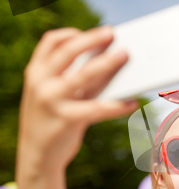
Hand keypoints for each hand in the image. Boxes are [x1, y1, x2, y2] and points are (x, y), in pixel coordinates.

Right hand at [18, 27, 137, 171]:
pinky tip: (132, 102)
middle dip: (92, 40)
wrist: (38, 156)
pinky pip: (97, 108)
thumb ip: (78, 79)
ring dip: (107, 63)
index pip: (51, 42)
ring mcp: (52, 101)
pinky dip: (117, 105)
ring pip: (83, 76)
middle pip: (68, 52)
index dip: (73, 34)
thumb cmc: (54, 121)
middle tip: (112, 33)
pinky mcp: (66, 121)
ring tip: (125, 55)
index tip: (94, 33)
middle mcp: (40, 83)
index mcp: (36, 73)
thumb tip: (110, 60)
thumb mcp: (59, 96)